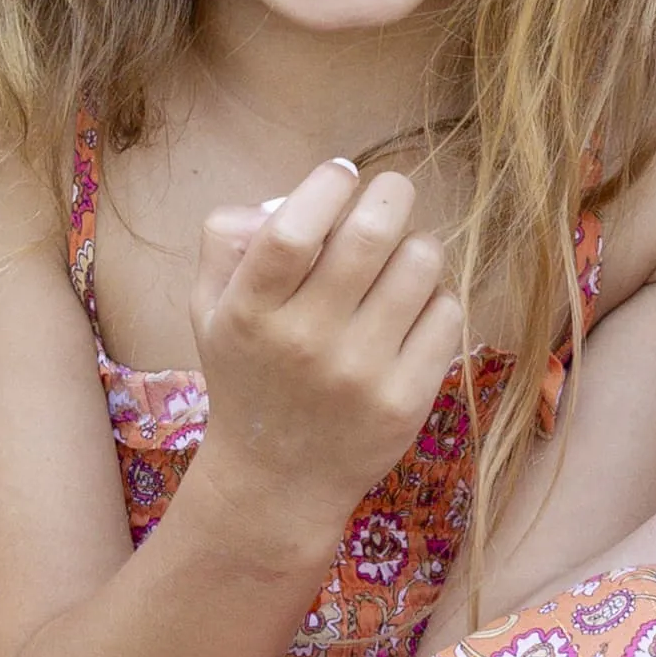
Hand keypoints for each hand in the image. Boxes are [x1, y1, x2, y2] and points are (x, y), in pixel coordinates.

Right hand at [185, 158, 467, 550]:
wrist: (278, 480)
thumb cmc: (249, 376)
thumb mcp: (209, 311)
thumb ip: (226, 242)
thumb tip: (281, 197)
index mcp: (250, 312)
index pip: (295, 229)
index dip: (328, 184)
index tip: (340, 175)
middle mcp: (305, 342)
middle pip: (371, 233)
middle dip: (391, 193)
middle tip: (390, 194)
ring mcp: (361, 374)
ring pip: (421, 263)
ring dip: (417, 245)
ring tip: (400, 260)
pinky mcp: (406, 400)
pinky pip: (447, 312)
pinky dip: (436, 297)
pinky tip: (412, 310)